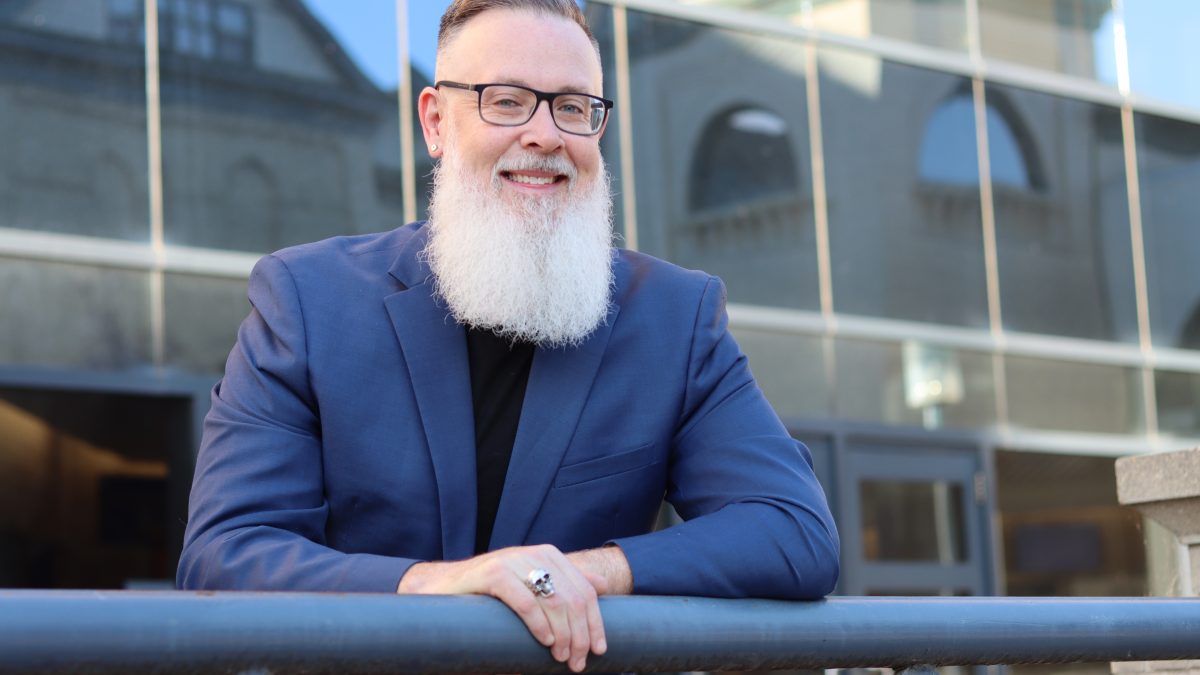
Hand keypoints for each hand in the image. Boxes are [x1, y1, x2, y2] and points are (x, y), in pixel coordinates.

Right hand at [398, 544, 606, 671]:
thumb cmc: (493, 590)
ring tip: (561, 657)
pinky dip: (539, 624)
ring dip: (563, 635)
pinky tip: (544, 641)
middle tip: (577, 662)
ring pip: (553, 601)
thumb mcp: (533, 583)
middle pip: (573, 598)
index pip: (585, 591)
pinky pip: (525, 601)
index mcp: (550, 555)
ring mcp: (514, 561)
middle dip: (580, 635)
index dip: (596, 623)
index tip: (600, 650)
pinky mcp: (493, 574)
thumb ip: (567, 581)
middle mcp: (535, 554)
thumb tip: (603, 584)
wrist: (446, 586)